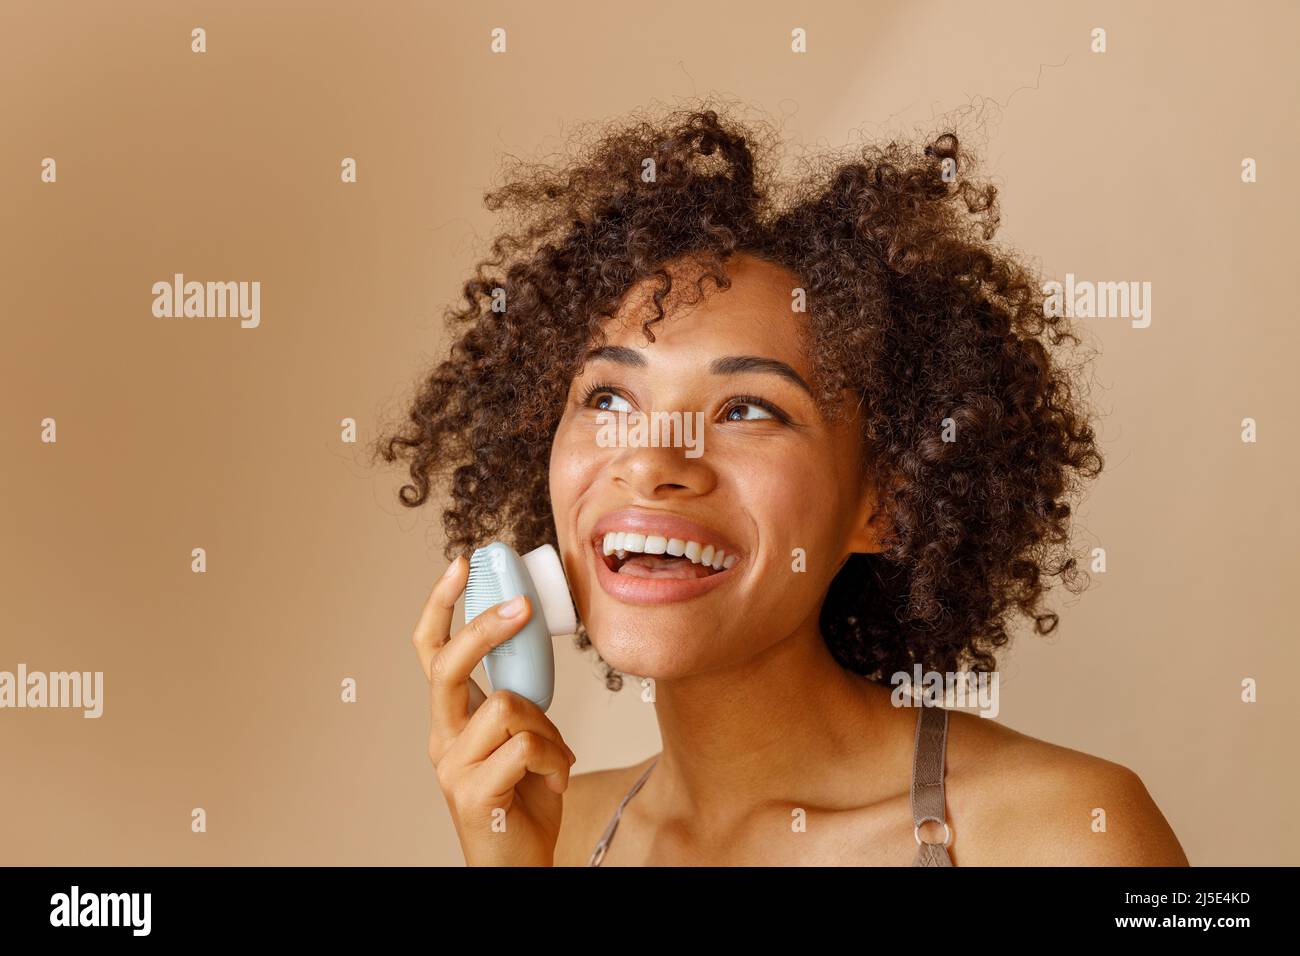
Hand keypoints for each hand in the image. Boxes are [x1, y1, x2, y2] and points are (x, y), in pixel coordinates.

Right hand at [413, 555, 576, 865]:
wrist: (518, 867)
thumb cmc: (525, 799)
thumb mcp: (523, 736)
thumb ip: (518, 698)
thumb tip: (534, 653)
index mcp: (450, 719)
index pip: (430, 652)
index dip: (440, 606)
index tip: (461, 563)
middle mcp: (441, 738)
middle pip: (447, 665)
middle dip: (484, 628)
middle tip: (521, 608)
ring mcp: (451, 767)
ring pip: (504, 705)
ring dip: (546, 725)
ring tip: (556, 757)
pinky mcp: (472, 794)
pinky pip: (525, 746)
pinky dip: (555, 757)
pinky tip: (556, 778)